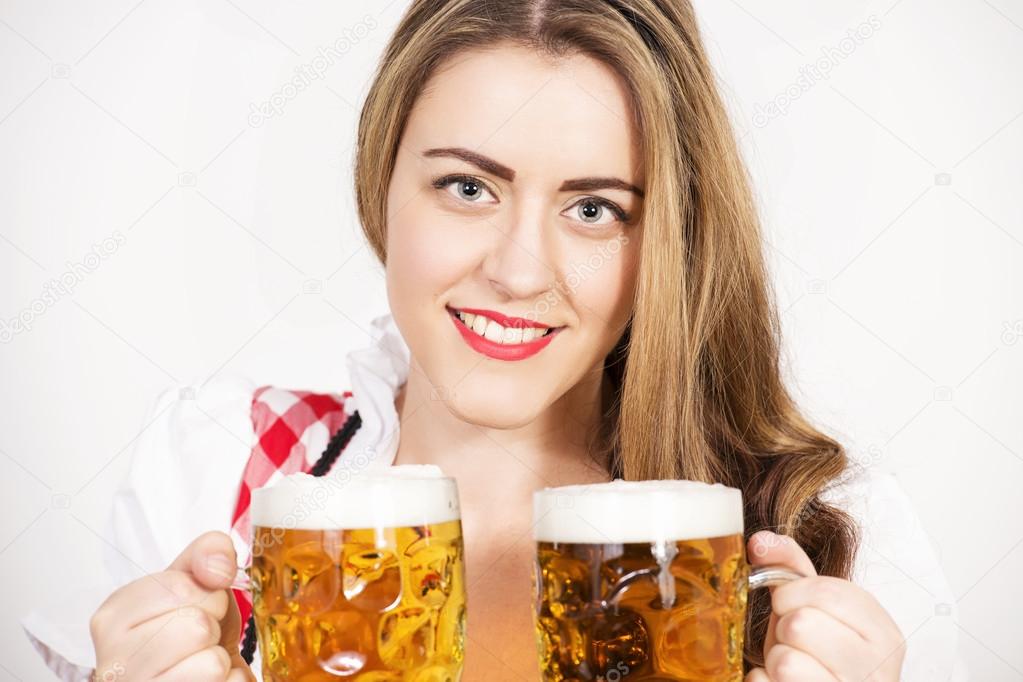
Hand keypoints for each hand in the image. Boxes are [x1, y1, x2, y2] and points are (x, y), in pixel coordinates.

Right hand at [90, 530, 255, 680]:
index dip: (205, 594)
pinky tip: (204, 681)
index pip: (180, 588)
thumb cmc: (192, 633)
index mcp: (113, 617)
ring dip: (218, 658)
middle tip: (198, 639)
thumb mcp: (197, 583)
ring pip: (211, 662)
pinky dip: (229, 681)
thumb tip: (218, 567)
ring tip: (199, 661)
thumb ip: (208, 553)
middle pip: (197, 626)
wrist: (198, 676)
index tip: (191, 607)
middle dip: (213, 627)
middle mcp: (113, 662)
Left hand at [744, 530, 905, 681]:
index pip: (828, 592)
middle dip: (784, 629)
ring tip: (792, 667)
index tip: (789, 603)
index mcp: (883, 633)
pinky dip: (763, 681)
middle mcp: (878, 669)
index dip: (791, 593)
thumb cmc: (821, 655)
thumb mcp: (812, 606)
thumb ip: (791, 568)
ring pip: (786, 662)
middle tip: (794, 642)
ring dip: (775, 660)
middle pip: (801, 625)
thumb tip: (761, 542)